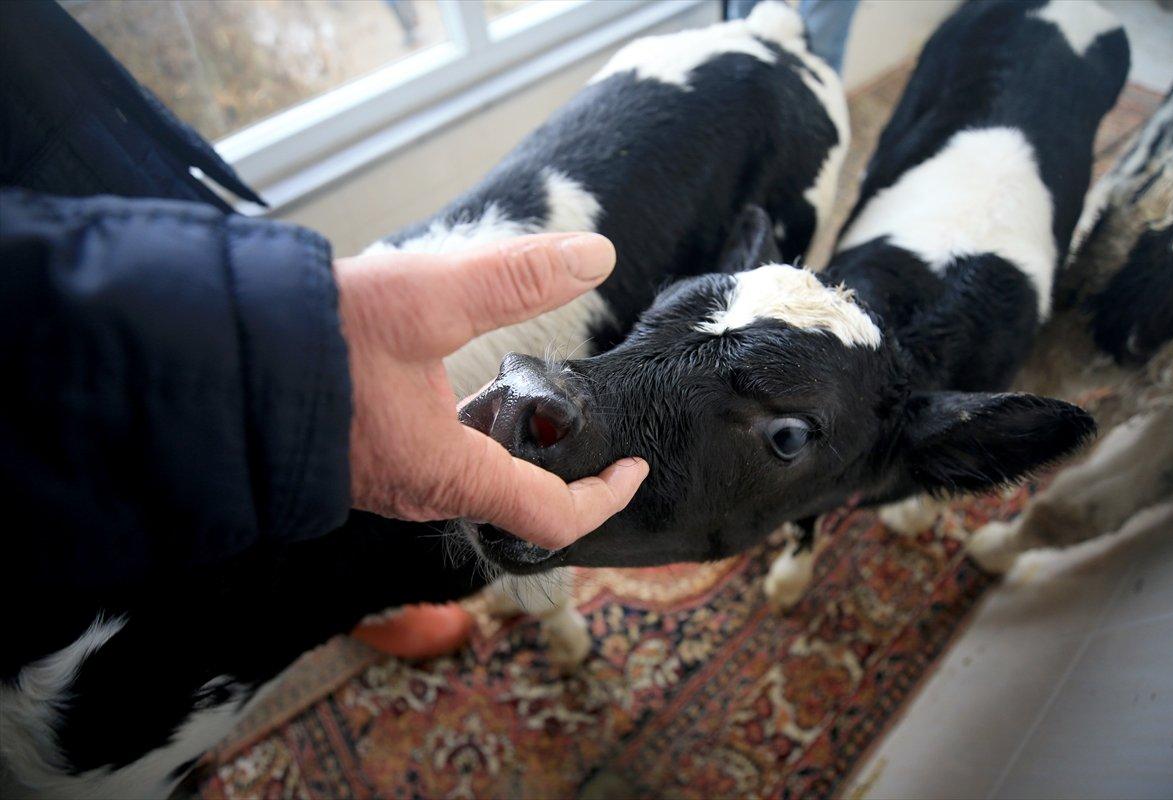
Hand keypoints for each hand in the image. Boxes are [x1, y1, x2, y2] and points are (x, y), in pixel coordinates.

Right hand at [335, 232, 648, 548]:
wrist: (205, 357)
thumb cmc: (308, 341)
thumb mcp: (424, 298)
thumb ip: (512, 279)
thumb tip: (593, 257)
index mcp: (447, 474)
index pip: (552, 517)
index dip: (605, 497)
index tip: (632, 466)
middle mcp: (418, 493)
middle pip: (514, 501)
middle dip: (558, 469)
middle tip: (584, 426)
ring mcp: (385, 482)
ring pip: (468, 479)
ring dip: (506, 447)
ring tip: (525, 398)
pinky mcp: (357, 460)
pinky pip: (427, 461)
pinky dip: (461, 435)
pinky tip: (447, 382)